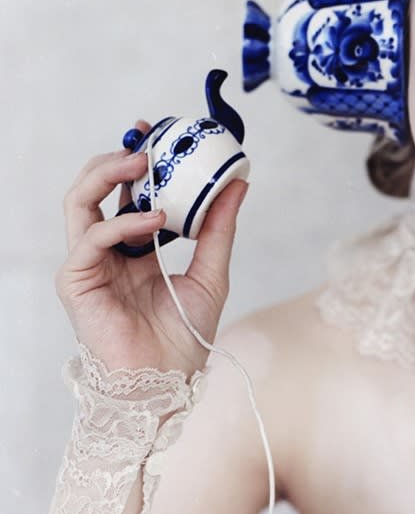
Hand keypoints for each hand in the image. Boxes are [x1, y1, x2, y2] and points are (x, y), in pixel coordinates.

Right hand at [56, 124, 248, 374]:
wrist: (166, 380)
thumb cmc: (184, 336)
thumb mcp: (212, 272)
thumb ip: (220, 228)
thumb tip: (239, 183)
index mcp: (134, 247)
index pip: (126, 193)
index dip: (137, 161)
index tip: (157, 132)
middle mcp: (107, 251)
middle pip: (96, 189)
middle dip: (117, 158)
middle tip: (146, 141)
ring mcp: (88, 264)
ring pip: (79, 202)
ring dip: (107, 175)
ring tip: (141, 163)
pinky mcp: (76, 281)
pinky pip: (92, 237)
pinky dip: (123, 222)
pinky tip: (155, 220)